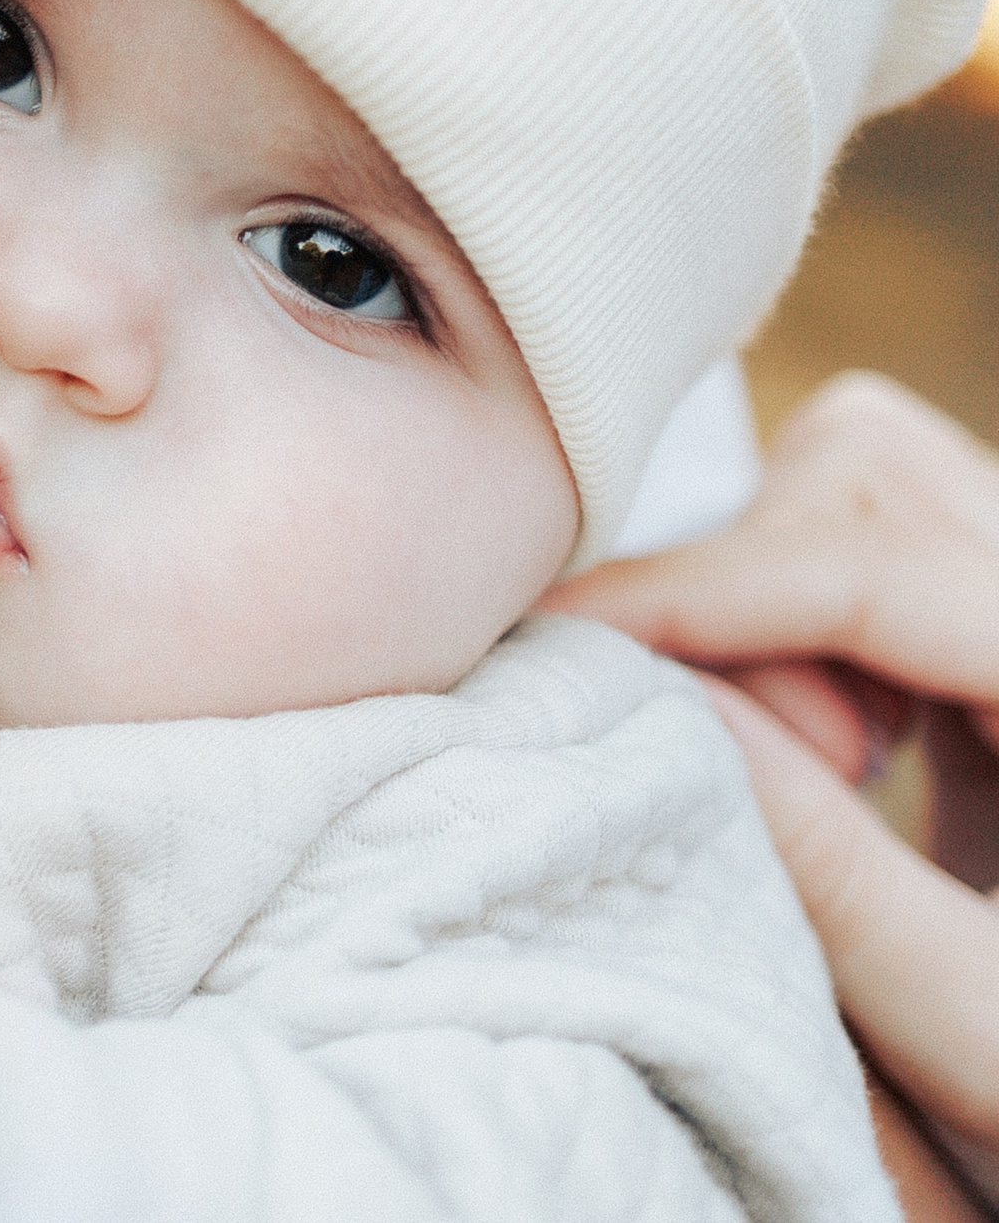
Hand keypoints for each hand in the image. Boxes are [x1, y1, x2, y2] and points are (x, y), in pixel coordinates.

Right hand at [545, 372, 998, 1206]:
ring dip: (785, 597)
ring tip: (831, 761)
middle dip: (764, 594)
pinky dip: (806, 621)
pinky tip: (845, 749)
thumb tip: (649, 708)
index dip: (697, 593)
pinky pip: (873, 549)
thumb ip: (835, 881)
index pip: (875, 567)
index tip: (550, 637)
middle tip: (808, 771)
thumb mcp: (986, 1029)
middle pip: (867, 476)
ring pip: (864, 487)